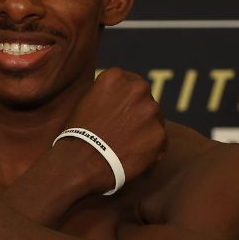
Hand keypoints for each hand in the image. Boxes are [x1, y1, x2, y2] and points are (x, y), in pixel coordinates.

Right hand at [67, 68, 166, 191]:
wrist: (81, 162)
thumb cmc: (78, 135)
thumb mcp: (87, 101)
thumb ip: (109, 94)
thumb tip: (121, 98)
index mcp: (116, 77)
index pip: (130, 83)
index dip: (126, 101)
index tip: (119, 114)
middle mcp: (137, 88)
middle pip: (145, 100)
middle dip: (138, 115)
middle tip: (124, 132)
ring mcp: (151, 111)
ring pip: (155, 120)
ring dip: (145, 131)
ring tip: (127, 147)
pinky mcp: (159, 135)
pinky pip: (160, 141)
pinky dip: (151, 150)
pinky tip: (133, 157)